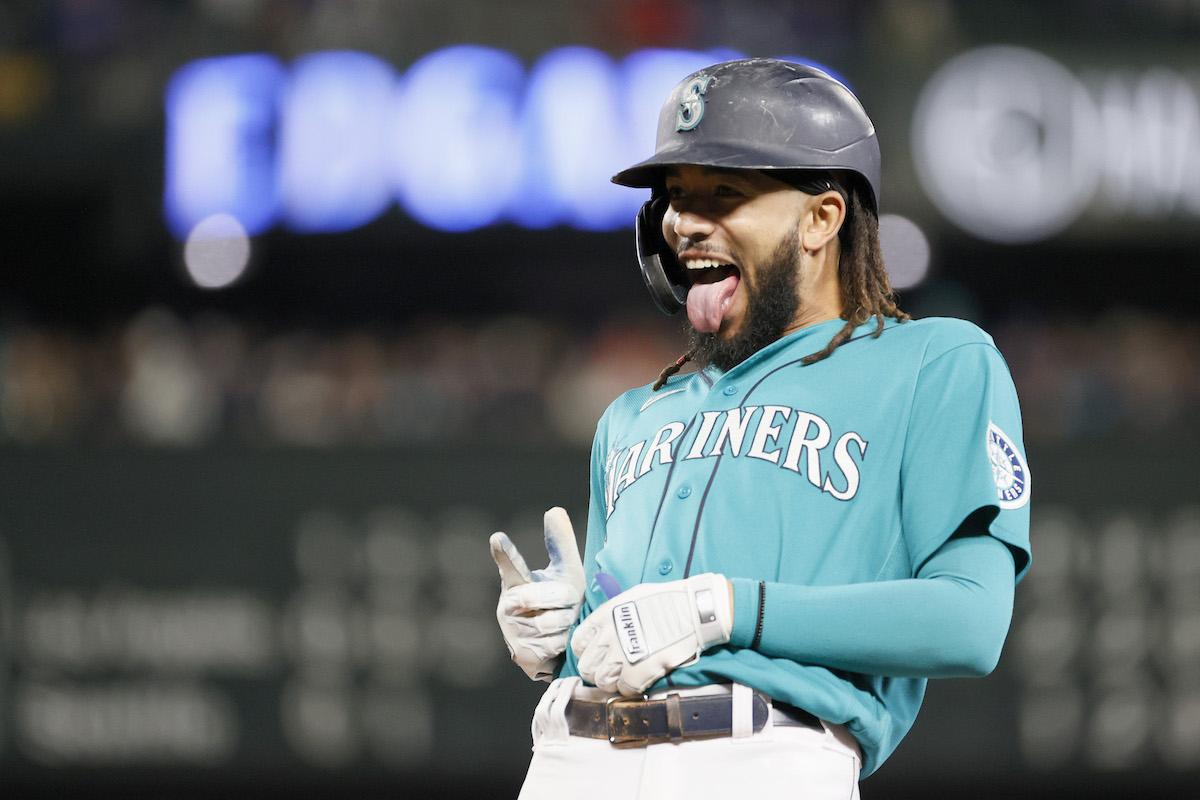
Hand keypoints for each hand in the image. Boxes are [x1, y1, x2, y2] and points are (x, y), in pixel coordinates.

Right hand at [489, 507, 584, 680]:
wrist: (563, 645)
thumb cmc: (562, 602)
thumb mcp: (565, 572)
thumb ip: (560, 544)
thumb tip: (554, 509)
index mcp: (517, 582)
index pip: (510, 564)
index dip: (505, 552)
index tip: (497, 538)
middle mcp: (508, 605)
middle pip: (540, 595)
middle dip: (563, 598)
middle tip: (569, 600)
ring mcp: (512, 631)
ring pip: (549, 622)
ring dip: (567, 621)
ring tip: (565, 621)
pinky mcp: (521, 653)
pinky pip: (552, 643)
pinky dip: (565, 641)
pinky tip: (561, 640)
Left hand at [570, 573, 731, 695]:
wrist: (693, 611)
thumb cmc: (668, 600)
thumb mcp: (631, 598)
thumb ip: (614, 615)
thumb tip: (607, 627)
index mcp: (604, 617)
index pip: (578, 643)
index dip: (586, 653)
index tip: (597, 656)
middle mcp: (607, 637)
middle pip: (586, 667)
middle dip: (597, 671)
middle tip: (611, 671)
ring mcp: (620, 657)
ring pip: (602, 682)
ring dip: (613, 682)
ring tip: (626, 677)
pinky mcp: (636, 673)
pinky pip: (623, 690)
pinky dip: (630, 689)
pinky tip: (640, 680)